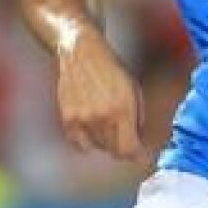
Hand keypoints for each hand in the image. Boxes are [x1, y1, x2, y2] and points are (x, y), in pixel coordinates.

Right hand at [56, 35, 144, 161]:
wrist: (81, 53)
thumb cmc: (112, 70)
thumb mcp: (134, 90)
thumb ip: (138, 119)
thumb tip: (139, 142)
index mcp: (122, 109)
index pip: (129, 149)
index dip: (136, 154)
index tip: (139, 153)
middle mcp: (101, 117)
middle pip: (114, 150)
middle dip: (122, 146)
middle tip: (124, 135)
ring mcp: (82, 119)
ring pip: (98, 147)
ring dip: (105, 142)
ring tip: (107, 123)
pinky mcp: (68, 119)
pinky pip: (79, 144)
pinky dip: (86, 141)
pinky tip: (91, 127)